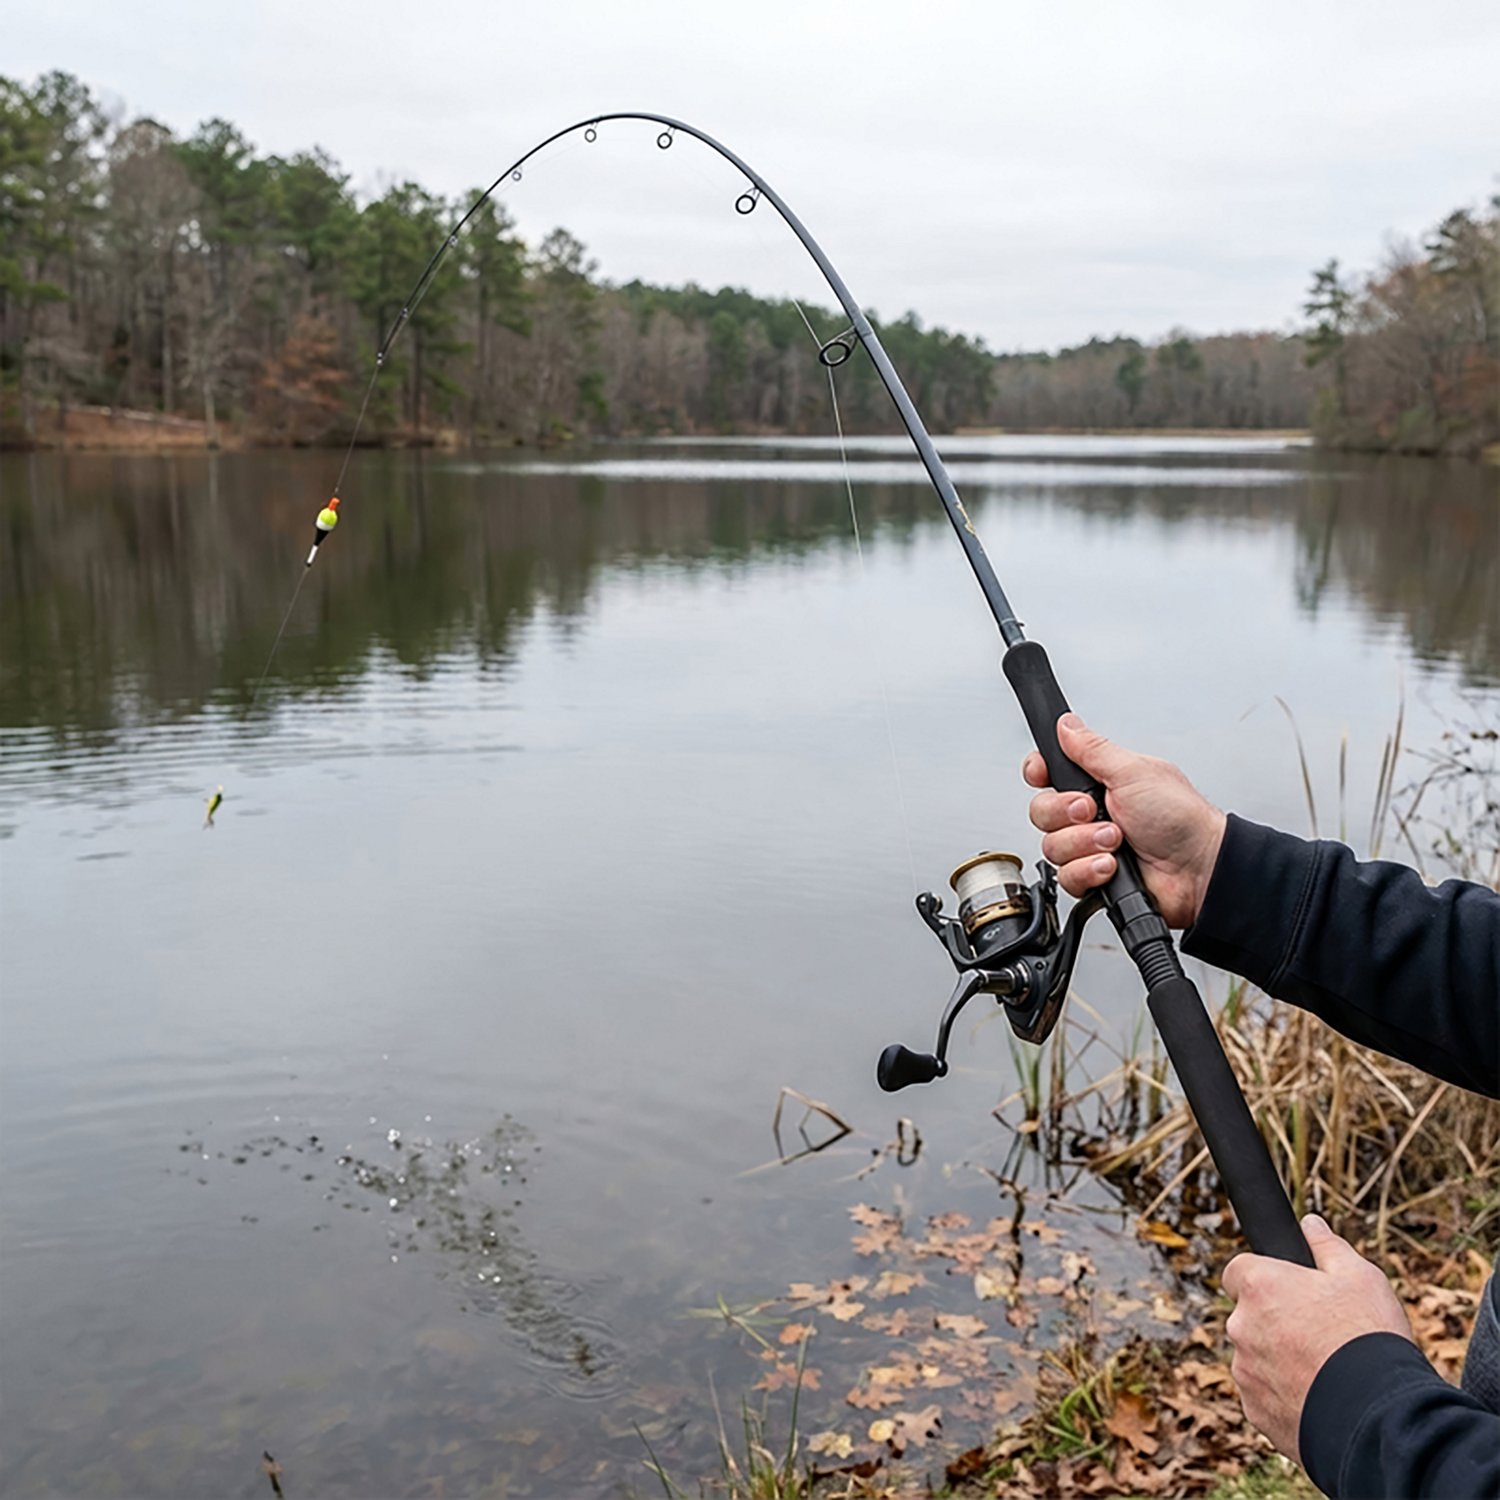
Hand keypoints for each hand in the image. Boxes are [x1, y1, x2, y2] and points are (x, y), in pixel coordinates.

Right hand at [1021, 714, 1226, 928]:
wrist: (1199, 868)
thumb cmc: (1181, 818)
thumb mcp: (1134, 772)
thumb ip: (1092, 749)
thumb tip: (1067, 724)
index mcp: (1099, 783)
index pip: (1048, 772)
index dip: (1039, 772)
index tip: (1042, 774)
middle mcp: (1090, 814)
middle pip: (1042, 810)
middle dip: (1066, 813)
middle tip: (1095, 812)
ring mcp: (1089, 846)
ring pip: (1052, 846)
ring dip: (1085, 843)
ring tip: (1117, 841)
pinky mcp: (1091, 877)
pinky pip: (1066, 876)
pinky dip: (1089, 870)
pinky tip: (1113, 865)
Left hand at [1222, 1214, 1415, 1462]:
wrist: (1378, 1415)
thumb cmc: (1369, 1338)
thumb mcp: (1360, 1277)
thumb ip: (1327, 1246)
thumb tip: (1310, 1223)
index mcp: (1259, 1285)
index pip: (1238, 1270)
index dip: (1263, 1278)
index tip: (1288, 1290)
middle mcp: (1241, 1325)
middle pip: (1249, 1316)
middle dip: (1275, 1322)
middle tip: (1319, 1334)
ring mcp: (1245, 1371)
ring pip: (1256, 1358)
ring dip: (1278, 1361)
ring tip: (1326, 1371)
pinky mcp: (1255, 1411)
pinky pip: (1264, 1396)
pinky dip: (1284, 1396)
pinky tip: (1320, 1399)